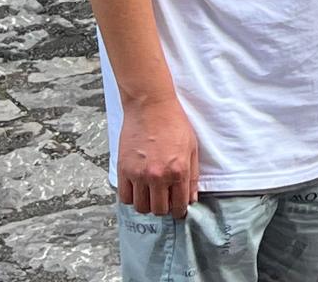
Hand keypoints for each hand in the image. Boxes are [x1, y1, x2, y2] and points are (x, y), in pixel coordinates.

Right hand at [117, 95, 198, 217]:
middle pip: (159, 210)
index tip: (177, 210)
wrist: (150, 105)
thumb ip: (193, 175)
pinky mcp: (124, 170)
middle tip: (164, 201)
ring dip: (147, 205)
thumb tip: (192, 198)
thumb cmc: (174, 123)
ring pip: (141, 207)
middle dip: (164, 209)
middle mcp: (158, 176)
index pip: (178, 205)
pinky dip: (131, 198)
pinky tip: (138, 190)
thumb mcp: (192, 147)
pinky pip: (125, 197)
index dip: (179, 211)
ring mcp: (139, 174)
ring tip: (151, 195)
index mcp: (178, 171)